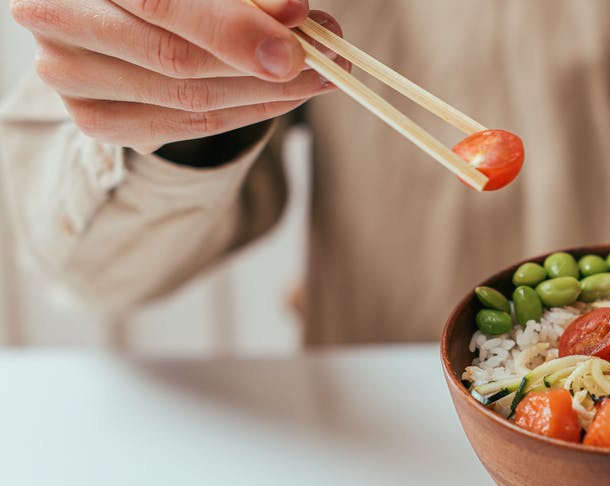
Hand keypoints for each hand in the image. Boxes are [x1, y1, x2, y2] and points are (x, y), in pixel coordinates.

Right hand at [10, 0, 348, 154]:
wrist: (117, 4)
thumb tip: (296, 13)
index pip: (161, 3)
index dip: (233, 27)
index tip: (297, 40)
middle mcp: (57, 18)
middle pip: (178, 59)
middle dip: (266, 66)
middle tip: (330, 61)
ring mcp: (69, 76)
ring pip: (187, 99)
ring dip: (267, 94)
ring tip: (320, 75)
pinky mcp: (92, 118)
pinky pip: (183, 126)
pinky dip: (243, 113)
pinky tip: (282, 98)